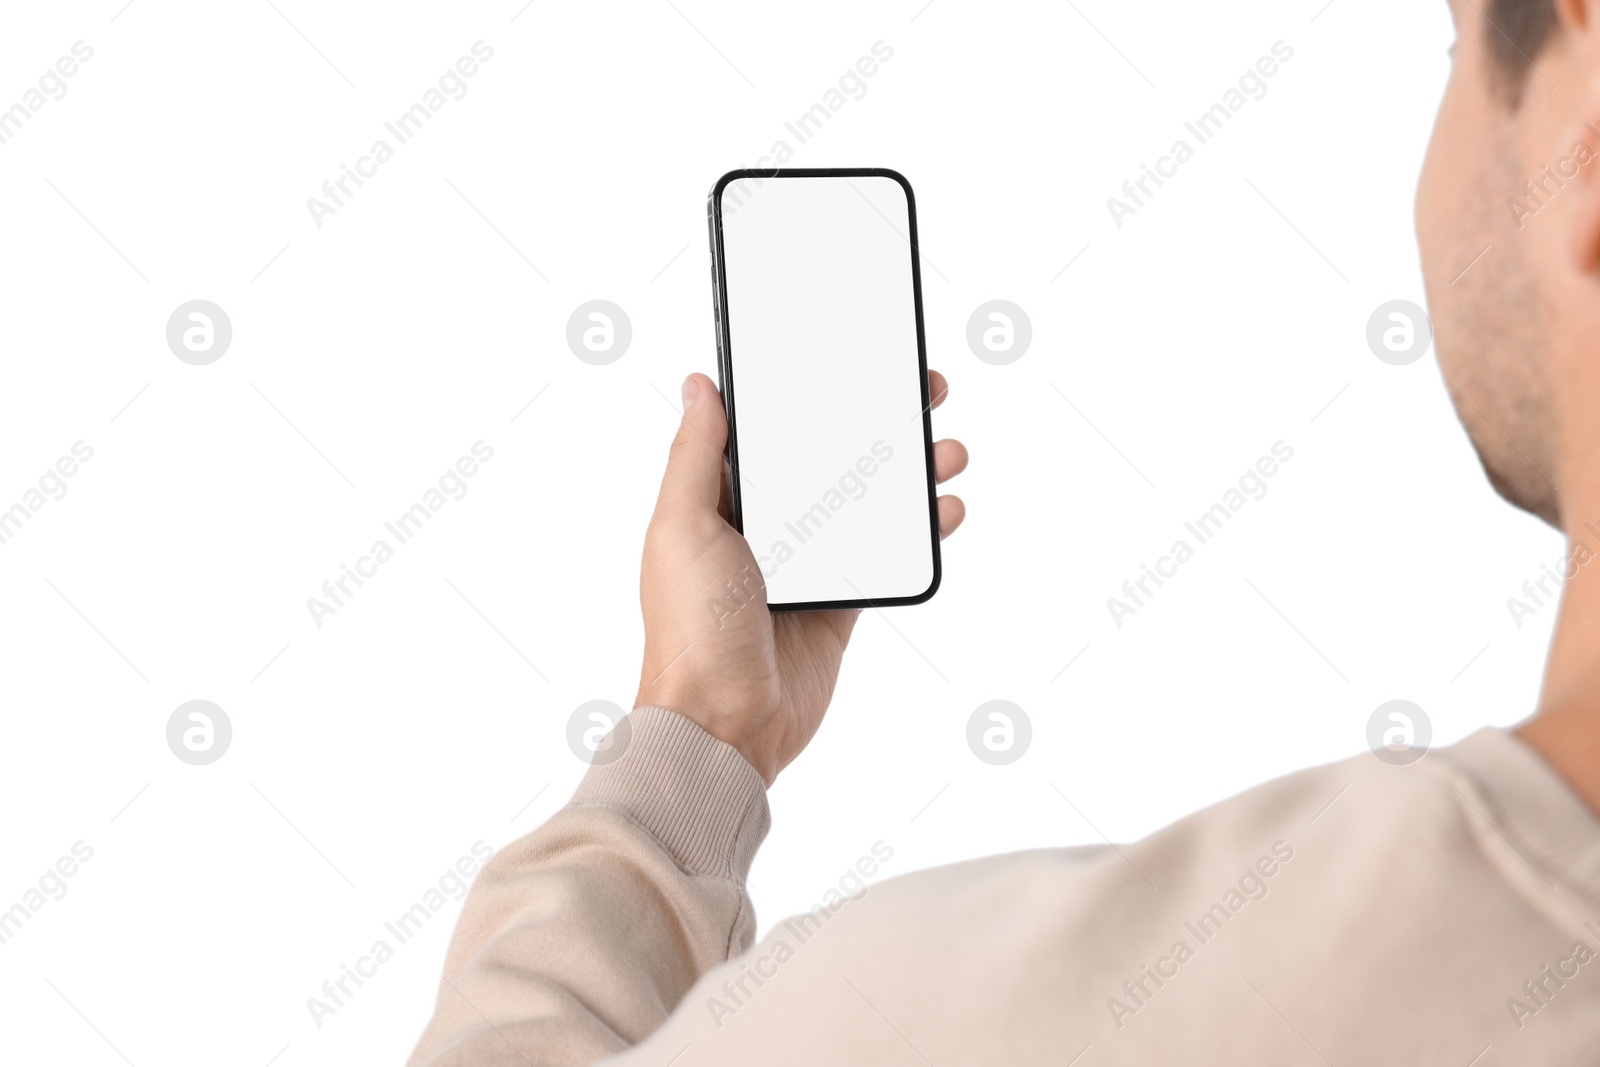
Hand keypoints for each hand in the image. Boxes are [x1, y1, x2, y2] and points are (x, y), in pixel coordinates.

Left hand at [634, 371, 967, 784]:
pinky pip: (884, 554)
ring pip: (865, 503)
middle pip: (827, 459)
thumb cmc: (690, 629)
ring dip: (909, 473)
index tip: (852, 364)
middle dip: (875, 425)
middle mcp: (761, 528)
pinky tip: (945, 509)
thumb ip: (695, 454)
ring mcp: (804, 565)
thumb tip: (699, 385)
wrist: (724, 724)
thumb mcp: (682, 526)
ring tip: (947, 451)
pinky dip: (918, 531)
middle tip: (920, 393)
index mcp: (717, 502)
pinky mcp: (838, 604)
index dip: (809, 395)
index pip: (769, 433)